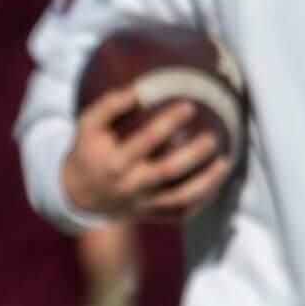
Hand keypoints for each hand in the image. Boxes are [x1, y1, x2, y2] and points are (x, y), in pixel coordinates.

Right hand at [60, 88, 231, 222]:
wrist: (79, 194)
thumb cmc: (88, 151)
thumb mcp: (87, 126)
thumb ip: (108, 106)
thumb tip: (137, 91)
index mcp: (114, 162)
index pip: (145, 140)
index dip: (169, 122)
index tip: (189, 106)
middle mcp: (130, 185)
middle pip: (168, 170)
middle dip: (194, 153)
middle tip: (212, 137)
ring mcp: (142, 203)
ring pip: (181, 196)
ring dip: (206, 180)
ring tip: (225, 162)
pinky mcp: (151, 214)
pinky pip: (181, 212)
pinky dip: (202, 200)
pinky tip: (216, 183)